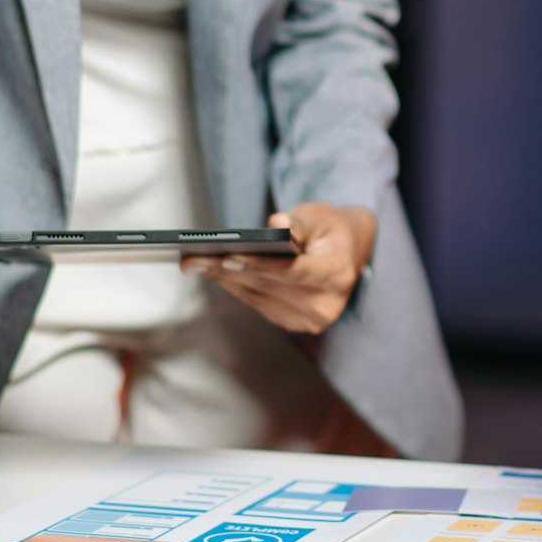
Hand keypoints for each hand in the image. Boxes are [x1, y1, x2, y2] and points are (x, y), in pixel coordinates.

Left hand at [183, 203, 376, 334]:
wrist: (348, 255)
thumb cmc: (331, 230)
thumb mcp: (319, 217)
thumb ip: (298, 222)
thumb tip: (276, 225)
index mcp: (337, 275)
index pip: (294, 272)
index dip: (261, 266)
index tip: (228, 257)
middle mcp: (325, 305)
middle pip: (268, 286)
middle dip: (228, 270)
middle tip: (193, 259)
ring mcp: (309, 319)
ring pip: (257, 297)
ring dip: (224, 279)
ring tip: (194, 263)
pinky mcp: (294, 324)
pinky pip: (257, 303)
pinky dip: (235, 286)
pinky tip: (213, 272)